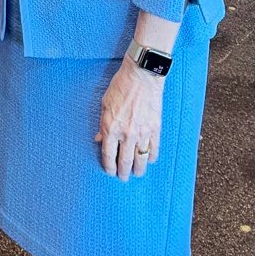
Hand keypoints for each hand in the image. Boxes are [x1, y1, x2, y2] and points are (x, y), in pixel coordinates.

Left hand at [94, 57, 165, 180]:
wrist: (142, 77)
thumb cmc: (120, 87)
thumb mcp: (104, 104)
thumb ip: (102, 125)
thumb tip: (99, 139)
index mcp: (111, 127)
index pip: (108, 154)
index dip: (108, 166)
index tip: (109, 171)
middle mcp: (126, 134)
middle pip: (125, 161)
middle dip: (123, 172)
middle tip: (123, 178)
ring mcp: (142, 133)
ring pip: (141, 159)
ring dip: (138, 169)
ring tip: (136, 174)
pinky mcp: (155, 130)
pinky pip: (154, 150)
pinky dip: (151, 158)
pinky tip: (149, 161)